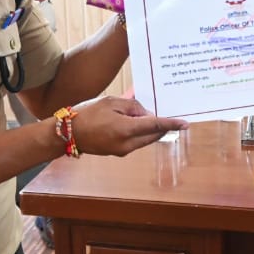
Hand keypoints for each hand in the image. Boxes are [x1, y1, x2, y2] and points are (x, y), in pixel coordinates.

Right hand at [69, 96, 188, 156]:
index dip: (172, 123)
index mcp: (126, 130)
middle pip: (153, 134)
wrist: (68, 134)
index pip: (156, 125)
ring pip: (145, 139)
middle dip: (161, 125)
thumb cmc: (88, 114)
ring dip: (149, 128)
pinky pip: (136, 141)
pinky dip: (140, 132)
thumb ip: (133, 106)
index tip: (185, 123)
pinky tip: (135, 121)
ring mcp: (123, 150)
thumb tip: (146, 113)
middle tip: (166, 113)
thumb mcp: (112, 102)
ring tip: (144, 114)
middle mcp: (128, 144)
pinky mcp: (118, 152)